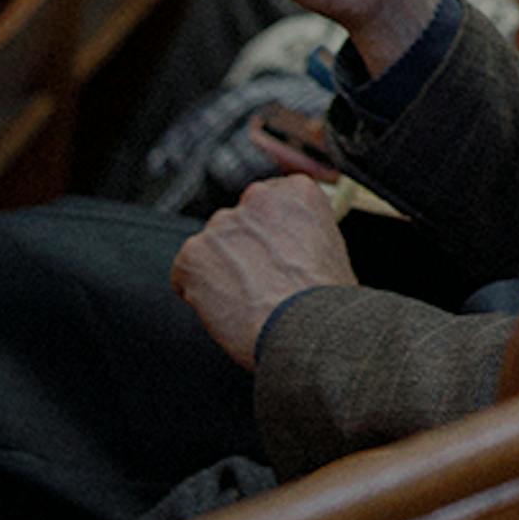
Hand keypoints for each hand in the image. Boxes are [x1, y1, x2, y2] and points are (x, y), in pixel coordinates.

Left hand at [171, 174, 356, 369]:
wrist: (306, 327)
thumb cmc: (325, 299)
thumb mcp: (332, 248)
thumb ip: (303, 232)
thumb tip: (287, 246)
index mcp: (297, 191)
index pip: (270, 203)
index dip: (271, 235)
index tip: (276, 255)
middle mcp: (257, 197)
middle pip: (239, 222)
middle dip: (243, 249)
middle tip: (261, 282)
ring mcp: (222, 225)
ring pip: (213, 247)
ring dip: (222, 269)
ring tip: (246, 300)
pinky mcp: (193, 254)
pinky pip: (186, 272)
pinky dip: (197, 292)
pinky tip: (225, 308)